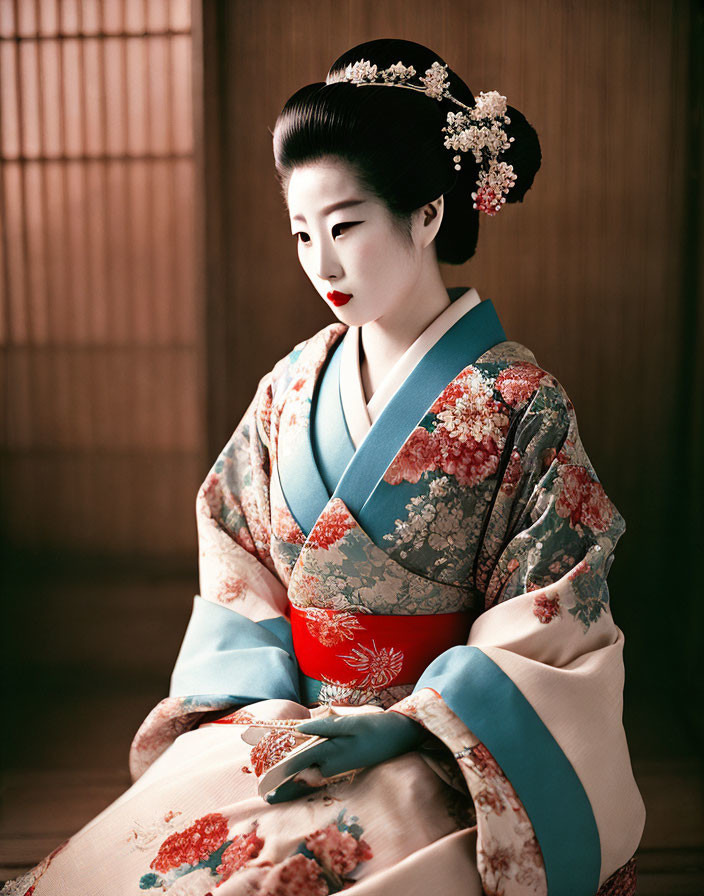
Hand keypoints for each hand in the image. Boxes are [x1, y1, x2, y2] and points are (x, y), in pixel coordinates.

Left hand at [265, 710, 424, 802]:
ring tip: (272, 791)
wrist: (399, 737)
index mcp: (331, 754)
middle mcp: (331, 766)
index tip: (263, 787)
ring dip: (292, 781)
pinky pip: (318, 773)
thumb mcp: (349, 724)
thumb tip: (299, 729)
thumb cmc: (374, 728)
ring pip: (308, 775)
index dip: (278, 773)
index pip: (297, 764)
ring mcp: (336, 768)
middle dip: (282, 783)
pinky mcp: (341, 767)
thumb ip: (322, 728)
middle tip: (263, 793)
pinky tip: (295, 781)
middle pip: (300, 774)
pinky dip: (305, 777)